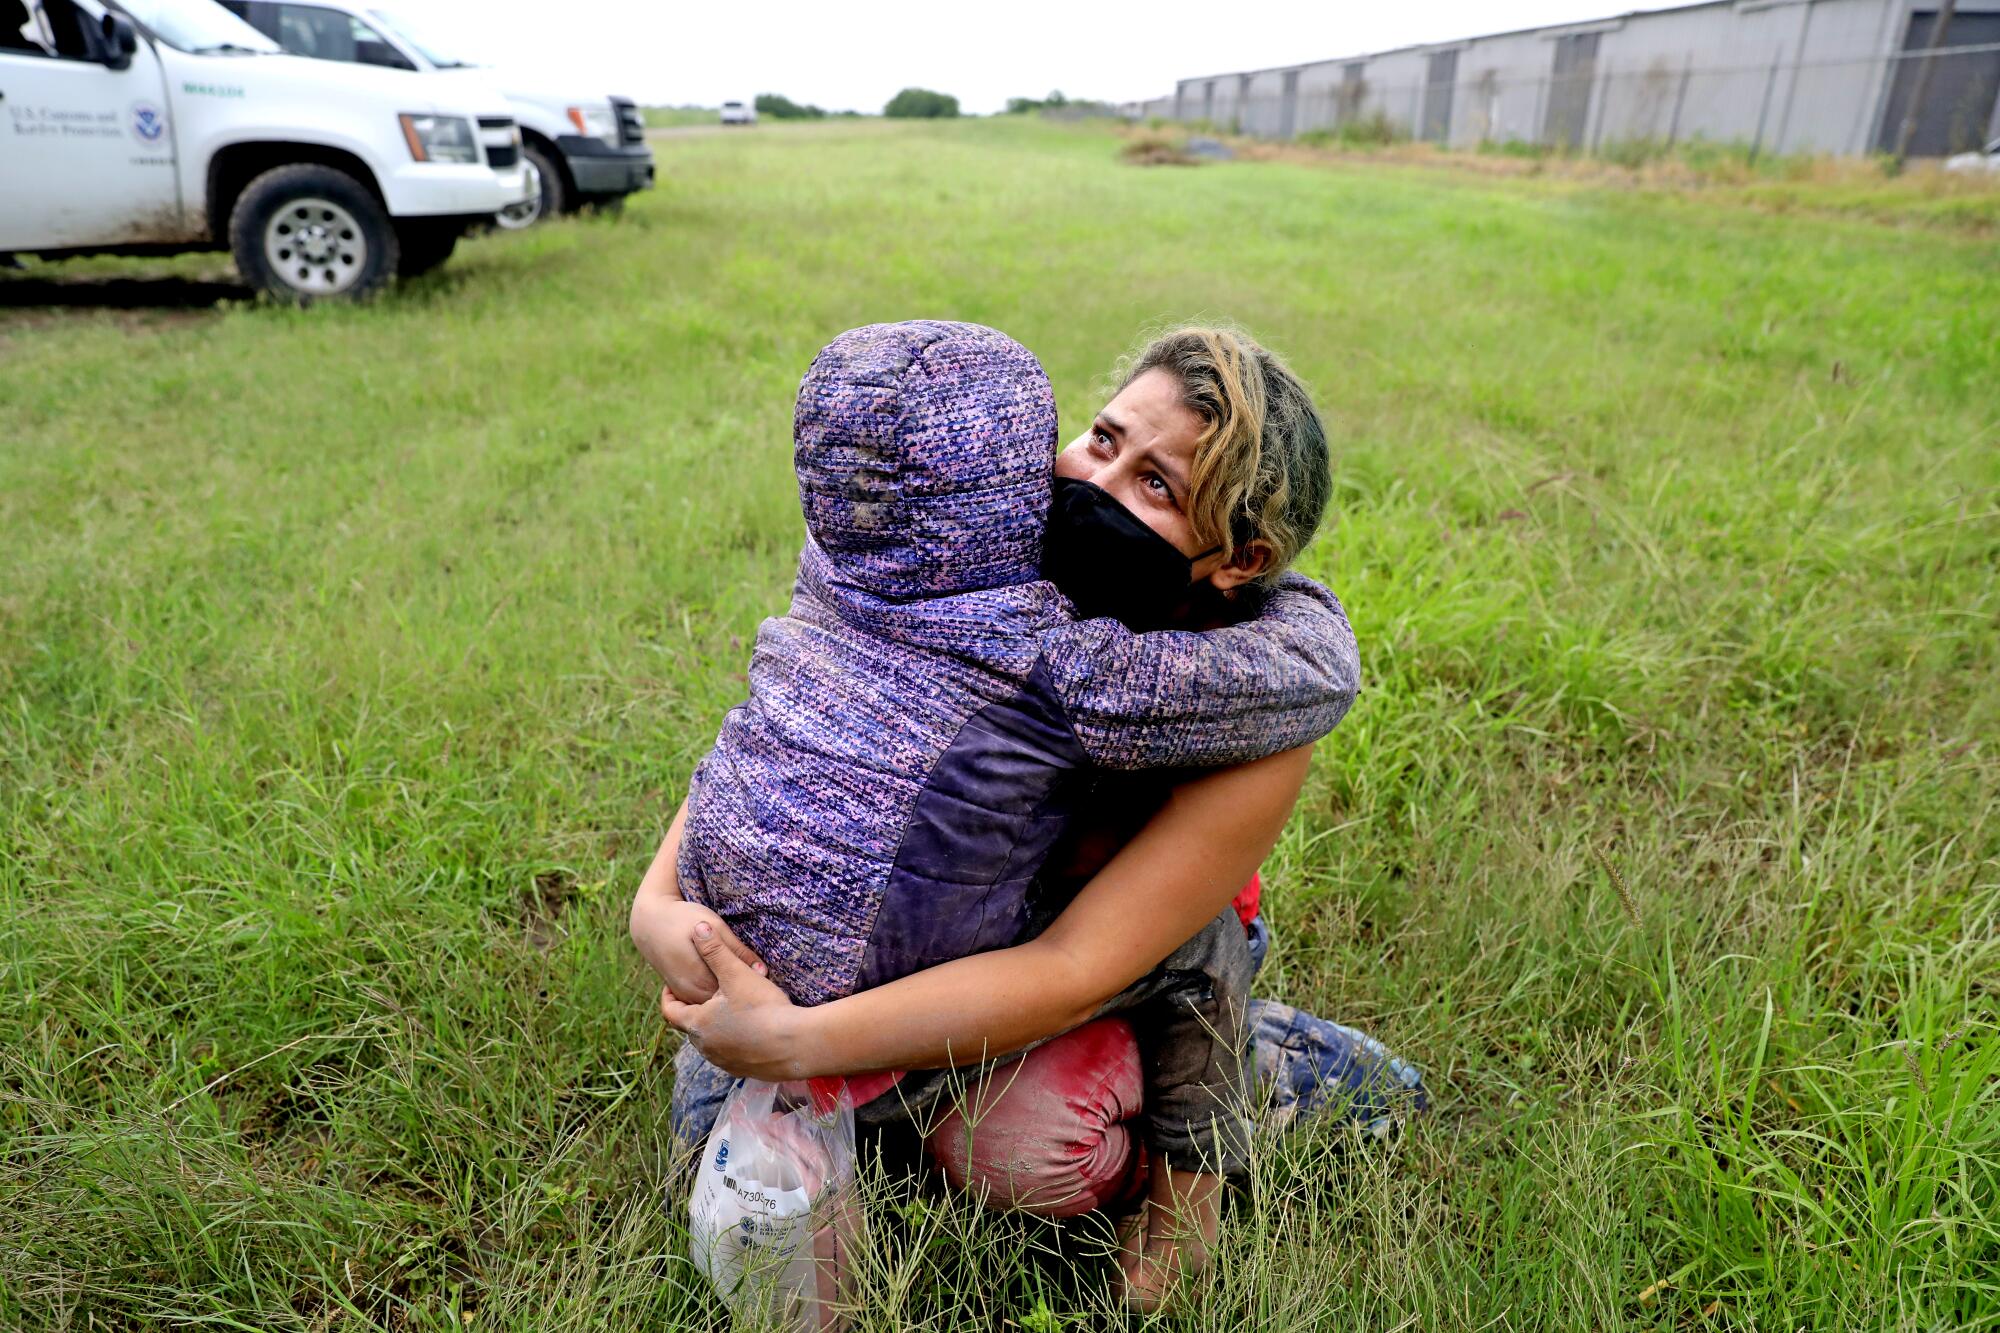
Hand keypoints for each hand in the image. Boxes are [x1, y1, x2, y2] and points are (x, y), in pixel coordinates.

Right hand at [648, 901, 764, 1004]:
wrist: (649, 923)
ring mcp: (685, 995)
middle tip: (765, 992)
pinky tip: (730, 990)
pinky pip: (703, 1005)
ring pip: (715, 1008)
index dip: (757, 993)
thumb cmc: (685, 918)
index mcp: (704, 977)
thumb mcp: (717, 927)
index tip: (770, 989)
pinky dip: (718, 1001)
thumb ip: (738, 950)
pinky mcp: (680, 993)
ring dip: (731, 1002)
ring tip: (748, 991)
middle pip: (728, 1005)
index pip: (739, 994)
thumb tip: (763, 971)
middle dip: (746, 1000)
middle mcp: (693, 992)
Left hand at [659, 921, 806, 1080]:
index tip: (673, 984)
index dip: (668, 996)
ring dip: (714, 1026)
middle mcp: (705, 1048)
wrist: (796, 1045)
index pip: (670, 1011)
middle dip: (695, 1009)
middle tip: (704, 993)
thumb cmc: (763, 1008)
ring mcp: (725, 1062)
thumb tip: (697, 928)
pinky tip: (749, 1028)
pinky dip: (733, 1041)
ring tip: (728, 1008)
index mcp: (697, 1025)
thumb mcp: (736, 974)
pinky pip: (731, 1053)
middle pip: (690, 1027)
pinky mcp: (744, 1070)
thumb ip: (715, 951)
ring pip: (711, 1042)